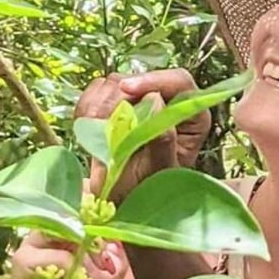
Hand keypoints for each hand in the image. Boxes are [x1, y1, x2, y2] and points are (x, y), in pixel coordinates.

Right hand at [75, 69, 210, 203]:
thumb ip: (163, 139)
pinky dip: (86, 108)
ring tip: (98, 138)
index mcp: (191, 117)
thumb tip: (156, 100)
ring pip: (114, 82)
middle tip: (101, 126)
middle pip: (140, 80)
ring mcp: (139, 99)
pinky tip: (90, 131)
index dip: (153, 80)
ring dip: (99, 108)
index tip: (126, 89)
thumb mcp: (158, 171)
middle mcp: (167, 102)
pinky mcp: (116, 101)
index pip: (179, 81)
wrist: (121, 198)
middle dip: (117, 102)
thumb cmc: (147, 189)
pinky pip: (96, 90)